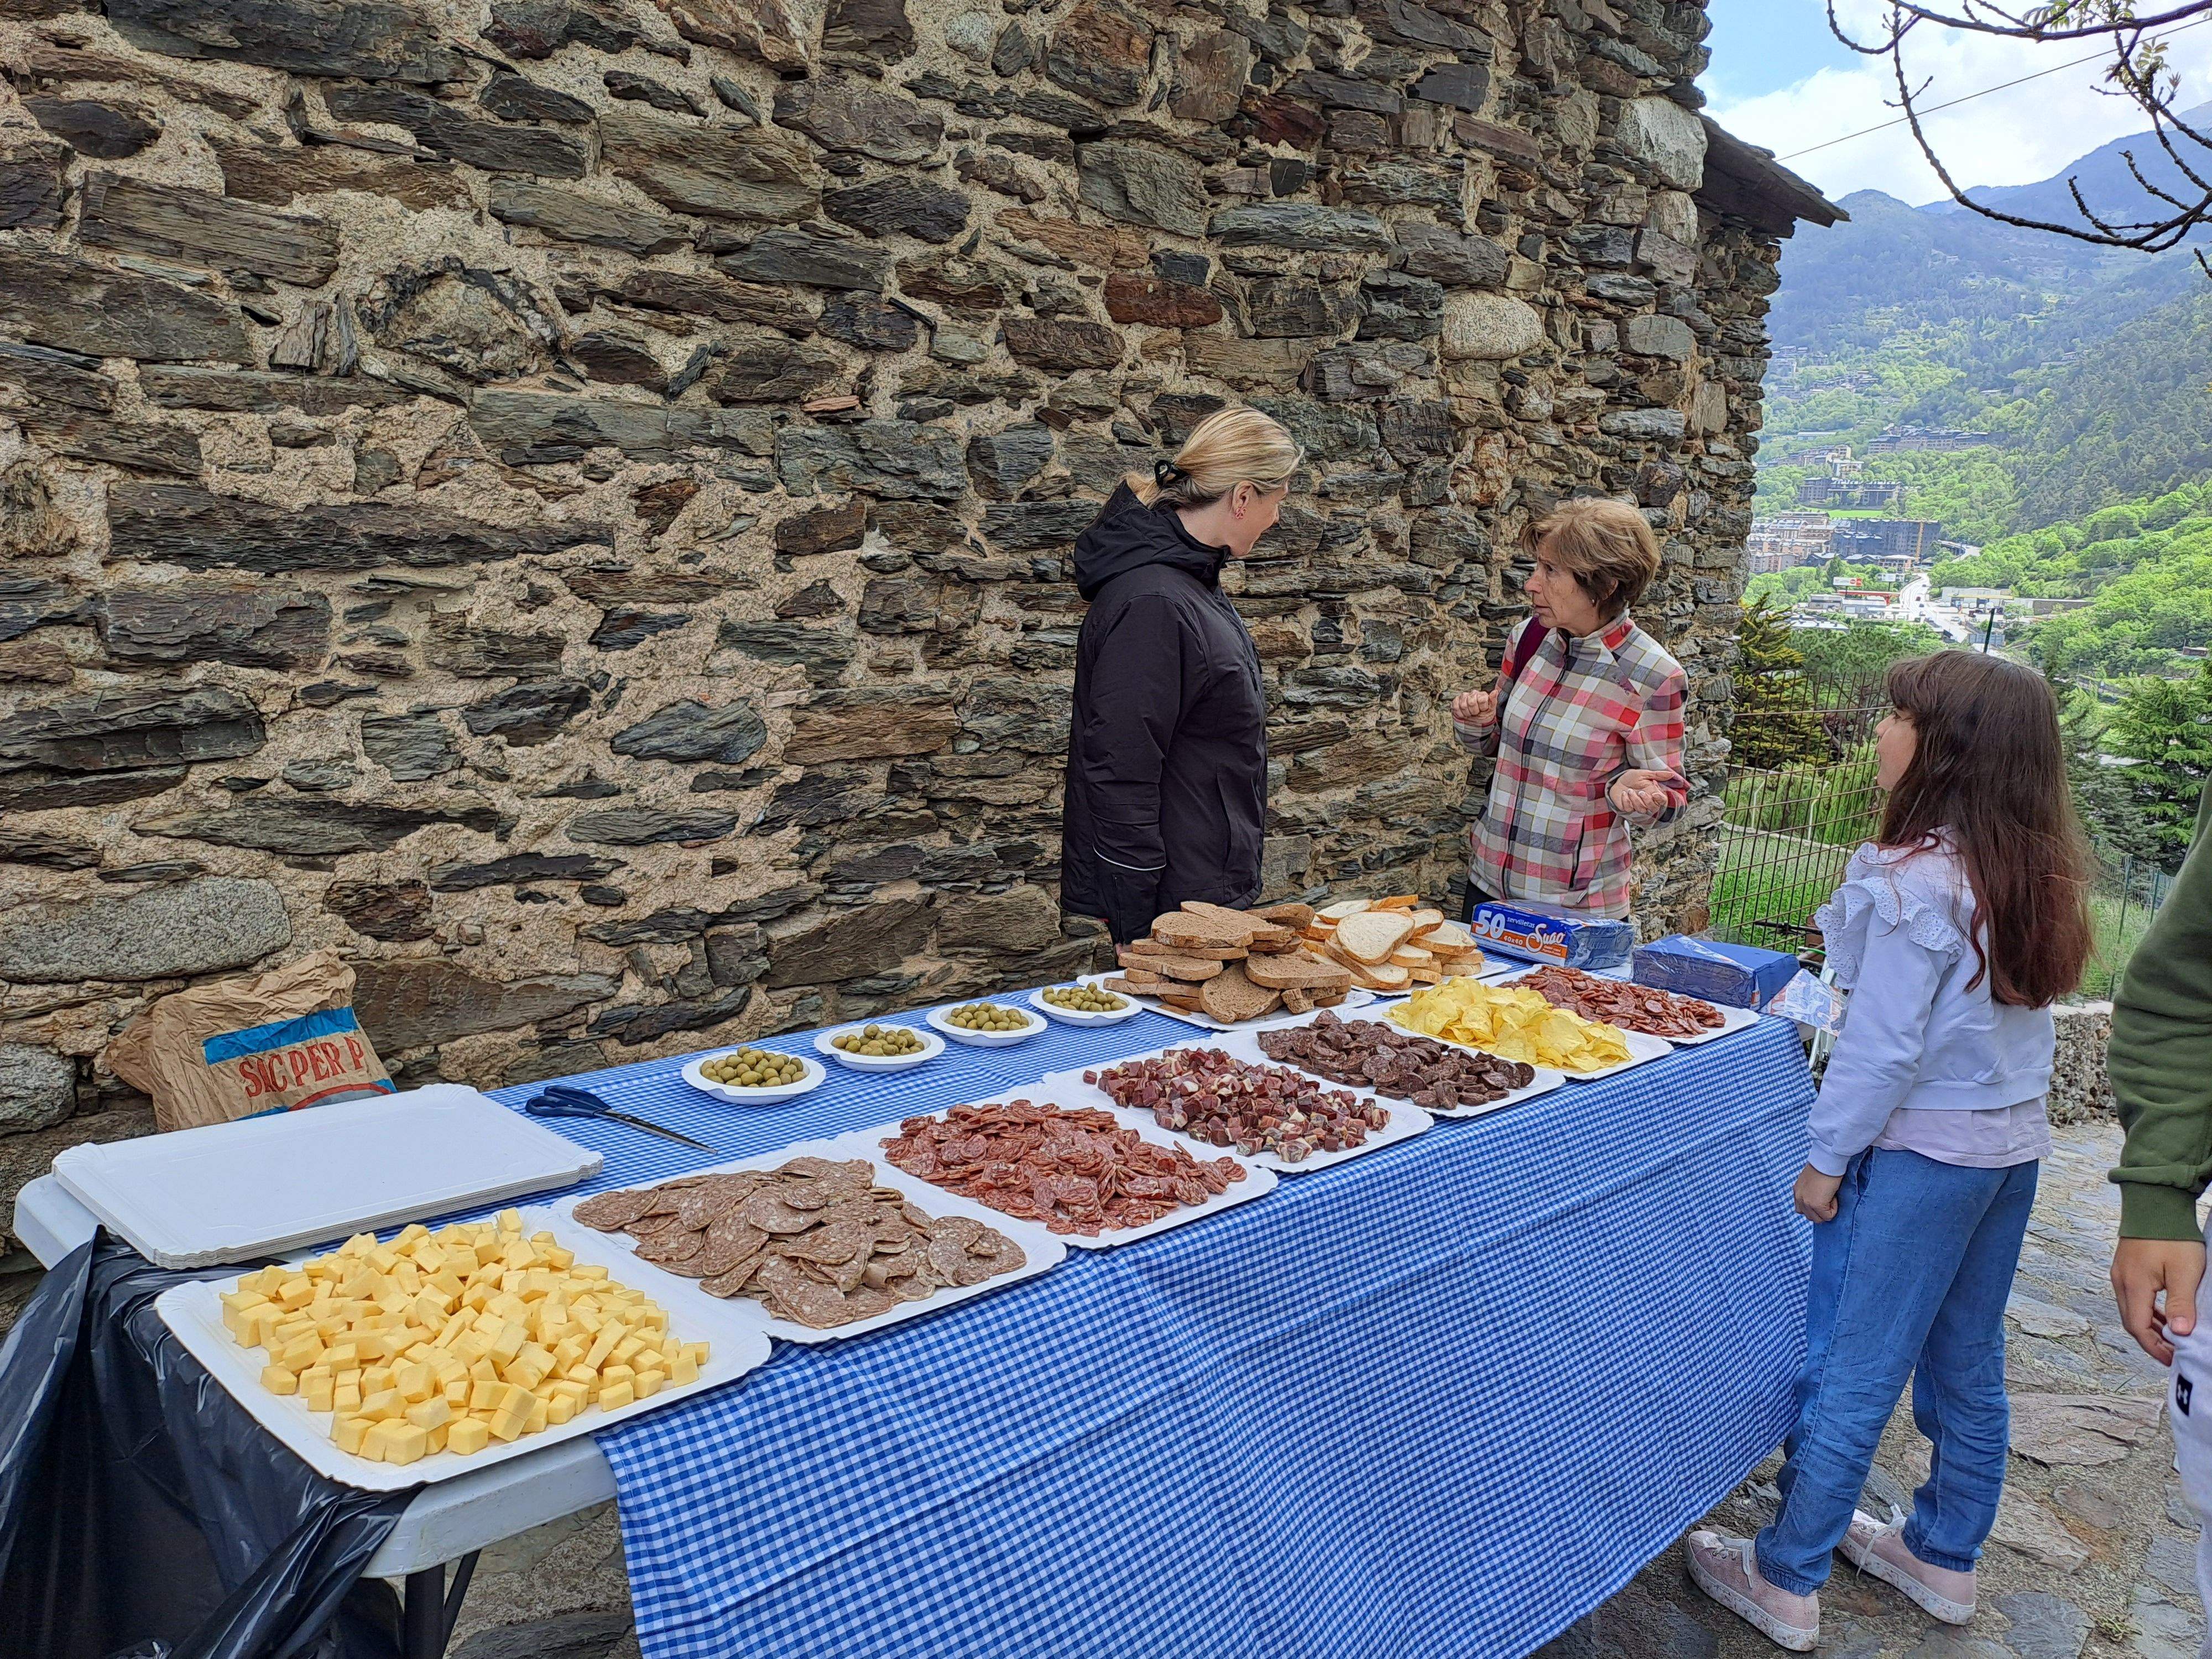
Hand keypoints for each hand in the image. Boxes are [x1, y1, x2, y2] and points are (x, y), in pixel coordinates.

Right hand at [1453, 688, 1496, 725]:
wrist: (1474, 723)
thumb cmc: (1483, 716)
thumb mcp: (1491, 710)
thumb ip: (1493, 700)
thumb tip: (1495, 691)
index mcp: (1482, 695)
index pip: (1481, 699)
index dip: (1482, 708)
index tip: (1482, 710)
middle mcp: (1473, 693)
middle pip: (1471, 702)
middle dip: (1474, 711)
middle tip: (1475, 713)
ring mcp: (1464, 696)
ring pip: (1463, 705)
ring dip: (1467, 713)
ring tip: (1470, 713)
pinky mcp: (1456, 700)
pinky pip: (1456, 707)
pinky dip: (1460, 713)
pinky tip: (1464, 713)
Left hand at [1608, 768, 1678, 816]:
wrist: (1618, 780)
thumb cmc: (1632, 778)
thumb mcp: (1644, 773)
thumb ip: (1657, 775)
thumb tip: (1671, 774)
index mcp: (1653, 793)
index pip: (1662, 801)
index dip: (1660, 799)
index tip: (1655, 793)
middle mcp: (1647, 801)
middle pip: (1653, 808)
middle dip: (1647, 801)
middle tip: (1640, 792)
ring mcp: (1637, 806)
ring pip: (1641, 809)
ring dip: (1634, 800)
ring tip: (1629, 790)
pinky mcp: (1628, 808)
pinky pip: (1629, 809)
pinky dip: (1626, 801)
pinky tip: (1624, 793)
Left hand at [1793, 1165, 1841, 1223]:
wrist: (1827, 1161)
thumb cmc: (1823, 1167)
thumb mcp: (1811, 1181)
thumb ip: (1810, 1192)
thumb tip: (1818, 1201)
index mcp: (1797, 1192)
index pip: (1802, 1210)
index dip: (1815, 1207)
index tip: (1822, 1196)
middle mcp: (1799, 1198)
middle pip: (1810, 1217)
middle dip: (1820, 1211)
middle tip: (1827, 1197)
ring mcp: (1806, 1202)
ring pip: (1818, 1219)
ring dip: (1826, 1212)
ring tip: (1830, 1197)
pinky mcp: (1816, 1204)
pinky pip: (1828, 1216)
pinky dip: (1834, 1209)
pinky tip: (1833, 1196)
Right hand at [2113, 1236, 2203, 1364]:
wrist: (2156, 1203)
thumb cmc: (2172, 1235)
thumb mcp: (2184, 1272)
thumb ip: (2181, 1304)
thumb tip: (2180, 1333)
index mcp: (2133, 1285)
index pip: (2138, 1327)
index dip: (2155, 1348)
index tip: (2174, 1359)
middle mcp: (2121, 1281)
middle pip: (2132, 1321)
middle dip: (2152, 1341)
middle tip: (2174, 1353)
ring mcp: (2121, 1273)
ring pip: (2132, 1310)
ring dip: (2150, 1327)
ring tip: (2172, 1337)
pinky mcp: (2126, 1267)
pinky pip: (2133, 1297)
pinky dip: (2148, 1311)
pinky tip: (2163, 1314)